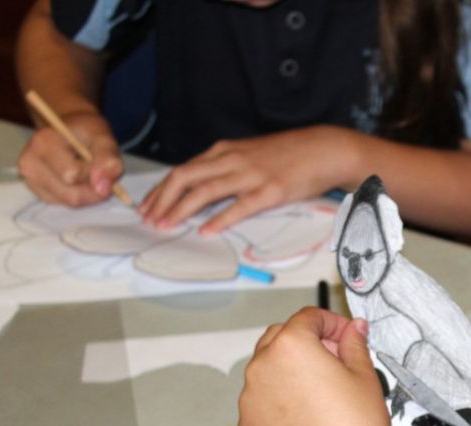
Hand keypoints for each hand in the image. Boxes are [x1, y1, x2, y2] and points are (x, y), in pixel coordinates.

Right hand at [17, 110, 122, 205]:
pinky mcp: (37, 191)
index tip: (97, 158)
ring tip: (85, 172)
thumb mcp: (103, 137)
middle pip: (72, 194)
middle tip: (96, 170)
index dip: (94, 172)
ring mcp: (30, 180)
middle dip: (92, 187)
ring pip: (69, 202)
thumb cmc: (85, 132)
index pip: (73, 174)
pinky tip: (75, 179)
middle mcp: (29, 163)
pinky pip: (65, 204)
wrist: (67, 129)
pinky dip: (78, 195)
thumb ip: (108, 159)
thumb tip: (102, 188)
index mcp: (43, 143)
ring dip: (87, 192)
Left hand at [138, 126, 358, 233]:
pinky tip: (206, 231)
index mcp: (224, 152)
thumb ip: (225, 168)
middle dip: (161, 200)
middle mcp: (230, 160)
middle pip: (184, 178)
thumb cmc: (288, 155)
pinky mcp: (269, 191)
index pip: (182, 170)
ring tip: (165, 226)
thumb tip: (203, 188)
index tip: (147, 207)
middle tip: (148, 220)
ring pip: (204, 192)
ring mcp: (249, 175)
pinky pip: (238, 207)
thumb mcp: (249, 155)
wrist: (323, 149)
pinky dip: (219, 220)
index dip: (160, 190)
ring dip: (180, 211)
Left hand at [238, 308, 391, 425]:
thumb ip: (354, 344)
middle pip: (280, 339)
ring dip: (290, 373)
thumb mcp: (365, 378)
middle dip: (306, 343)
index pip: (308, 317)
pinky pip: (262, 404)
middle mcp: (260, 368)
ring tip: (322, 397)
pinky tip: (307, 422)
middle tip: (335, 362)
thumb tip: (353, 329)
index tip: (347, 337)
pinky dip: (280, 404)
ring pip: (268, 372)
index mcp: (290, 346)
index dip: (332, 323)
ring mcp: (248, 400)